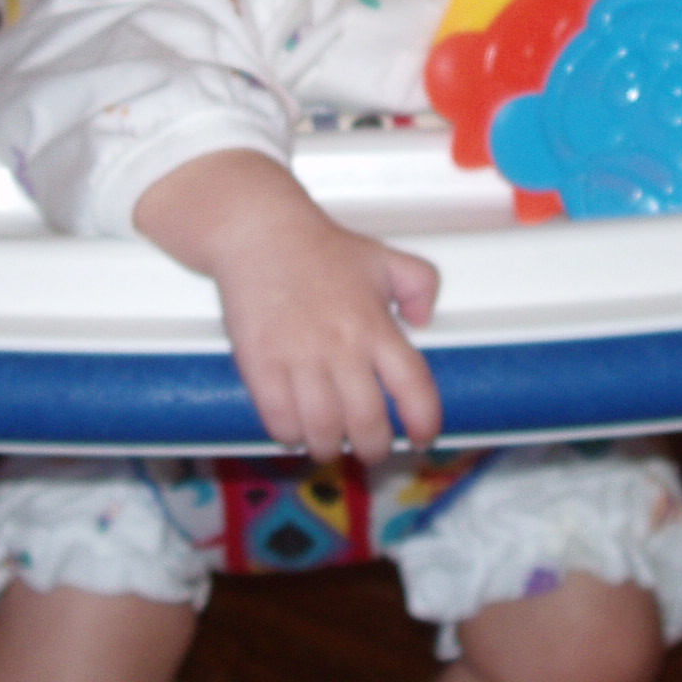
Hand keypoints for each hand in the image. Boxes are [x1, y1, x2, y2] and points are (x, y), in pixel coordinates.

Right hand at [135, 150, 441, 461]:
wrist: (258, 231)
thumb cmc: (319, 246)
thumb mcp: (383, 256)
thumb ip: (421, 284)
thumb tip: (423, 321)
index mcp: (376, 325)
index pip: (414, 387)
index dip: (423, 421)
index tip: (421, 437)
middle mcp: (342, 347)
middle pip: (367, 422)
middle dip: (373, 449)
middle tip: (369, 449)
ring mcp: (299, 357)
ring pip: (322, 430)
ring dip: (329, 447)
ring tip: (329, 443)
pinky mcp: (260, 364)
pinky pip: (279, 420)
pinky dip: (289, 435)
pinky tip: (293, 428)